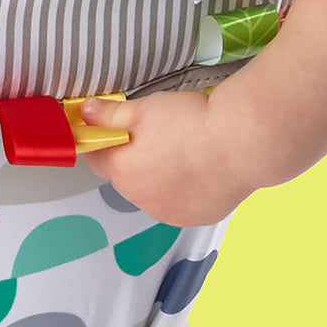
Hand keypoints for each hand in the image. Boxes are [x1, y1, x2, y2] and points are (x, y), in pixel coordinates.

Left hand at [81, 89, 254, 226]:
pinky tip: (198, 168)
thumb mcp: (143, 108)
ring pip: (152, 192)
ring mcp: (170, 213)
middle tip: (157, 134)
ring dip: (158, 176)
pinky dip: (183, 190)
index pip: (97, 159)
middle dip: (134, 158)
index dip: (105, 140)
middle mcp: (142, 200)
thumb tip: (85, 113)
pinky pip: (179, 204)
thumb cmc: (191, 123)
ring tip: (182, 149)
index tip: (117, 128)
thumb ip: (109, 115)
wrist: (241, 142)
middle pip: (126, 177)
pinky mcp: (196, 218)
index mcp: (123, 172)